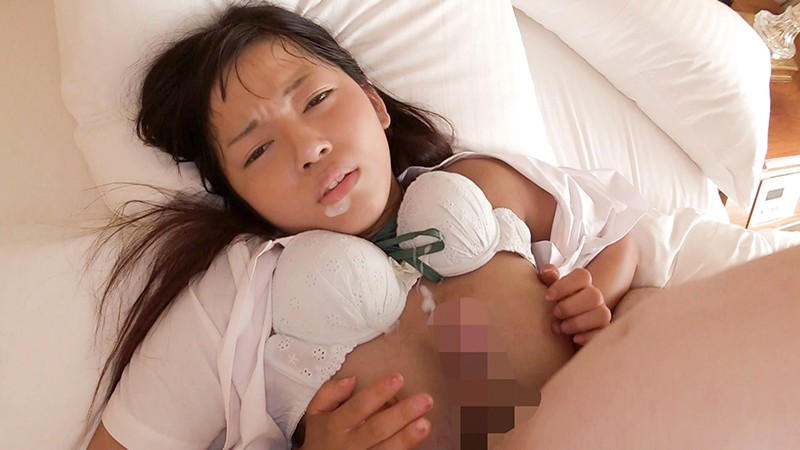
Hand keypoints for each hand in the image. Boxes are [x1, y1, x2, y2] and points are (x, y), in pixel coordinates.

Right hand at [299, 373, 433, 449]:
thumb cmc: (321, 436)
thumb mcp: (316, 412)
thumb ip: (329, 393)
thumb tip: (352, 379)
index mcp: (336, 425)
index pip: (358, 407)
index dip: (378, 393)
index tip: (398, 377)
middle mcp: (350, 444)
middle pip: (377, 428)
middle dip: (401, 414)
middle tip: (426, 399)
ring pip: (386, 449)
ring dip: (407, 437)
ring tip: (425, 423)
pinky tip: (419, 439)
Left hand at [538, 264, 610, 345]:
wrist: (561, 335)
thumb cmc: (555, 310)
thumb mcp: (550, 294)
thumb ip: (548, 280)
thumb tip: (547, 271)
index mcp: (582, 285)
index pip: (583, 276)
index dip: (565, 285)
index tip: (548, 296)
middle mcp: (595, 298)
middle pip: (594, 295)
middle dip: (570, 306)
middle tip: (555, 313)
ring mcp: (600, 315)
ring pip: (602, 315)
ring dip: (578, 322)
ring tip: (562, 328)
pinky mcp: (601, 333)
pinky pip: (603, 334)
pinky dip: (588, 336)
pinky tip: (574, 338)